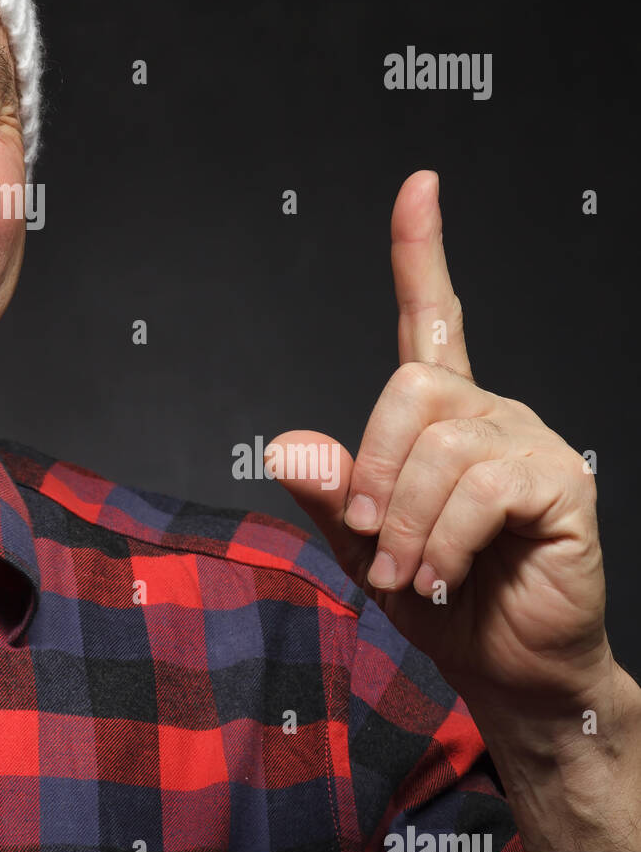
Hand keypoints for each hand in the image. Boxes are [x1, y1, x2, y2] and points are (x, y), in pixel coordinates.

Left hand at [265, 170, 613, 718]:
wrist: (506, 665)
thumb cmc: (438, 597)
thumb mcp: (361, 542)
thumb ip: (329, 491)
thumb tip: (290, 446)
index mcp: (441, 414)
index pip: (431, 314)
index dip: (421, 249)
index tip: (419, 185)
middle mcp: (489, 412)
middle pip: (410, 388)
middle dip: (375, 470)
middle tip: (372, 538)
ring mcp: (529, 442)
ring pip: (441, 445)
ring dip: (406, 522)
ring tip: (410, 574)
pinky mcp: (561, 484)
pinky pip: (481, 486)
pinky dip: (442, 539)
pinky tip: (442, 576)